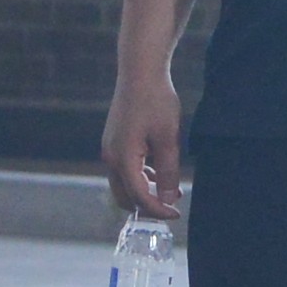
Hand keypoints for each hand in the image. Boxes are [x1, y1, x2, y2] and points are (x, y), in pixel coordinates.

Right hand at [104, 82, 191, 228]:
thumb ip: (168, 172)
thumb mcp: (168, 139)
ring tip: (172, 191)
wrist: (140, 72)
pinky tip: (159, 173)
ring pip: (124, 184)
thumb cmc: (156, 101)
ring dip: (144, 192)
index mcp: (122, 159)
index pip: (139, 197)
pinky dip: (140, 177)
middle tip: (170, 209)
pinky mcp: (114, 141)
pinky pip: (124, 169)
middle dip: (147, 206)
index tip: (176, 214)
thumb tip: (168, 200)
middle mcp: (110, 156)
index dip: (158, 210)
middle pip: (125, 196)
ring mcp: (110, 148)